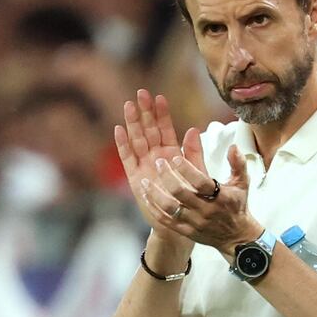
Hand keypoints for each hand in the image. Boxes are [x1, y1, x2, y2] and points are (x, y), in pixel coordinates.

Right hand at [114, 90, 206, 243]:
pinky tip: (118, 129)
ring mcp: (144, 166)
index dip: (162, 114)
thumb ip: (194, 153)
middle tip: (141, 93)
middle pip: (148, 130)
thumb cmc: (192, 198)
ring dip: (132, 123)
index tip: (159, 97)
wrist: (182, 223)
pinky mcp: (135, 178)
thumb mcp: (198, 174)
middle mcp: (155, 157)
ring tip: (128, 105)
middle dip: (144, 112)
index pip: (165, 129)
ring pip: (137, 140)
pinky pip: (127, 158)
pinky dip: (122, 144)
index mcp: (171, 154)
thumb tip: (193, 130)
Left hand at [141, 143, 261, 256]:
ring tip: (146, 181)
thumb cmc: (237, 205)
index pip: (200, 182)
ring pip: (170, 208)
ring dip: (155, 193)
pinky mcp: (186, 231)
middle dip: (167, 176)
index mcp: (220, 196)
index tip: (176, 157)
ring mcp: (195, 222)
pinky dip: (154, 208)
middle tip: (159, 163)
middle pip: (181, 193)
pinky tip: (146, 196)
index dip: (187, 169)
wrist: (236, 237)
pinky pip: (166, 220)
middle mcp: (206, 210)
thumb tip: (233, 146)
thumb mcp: (242, 182)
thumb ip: (237, 163)